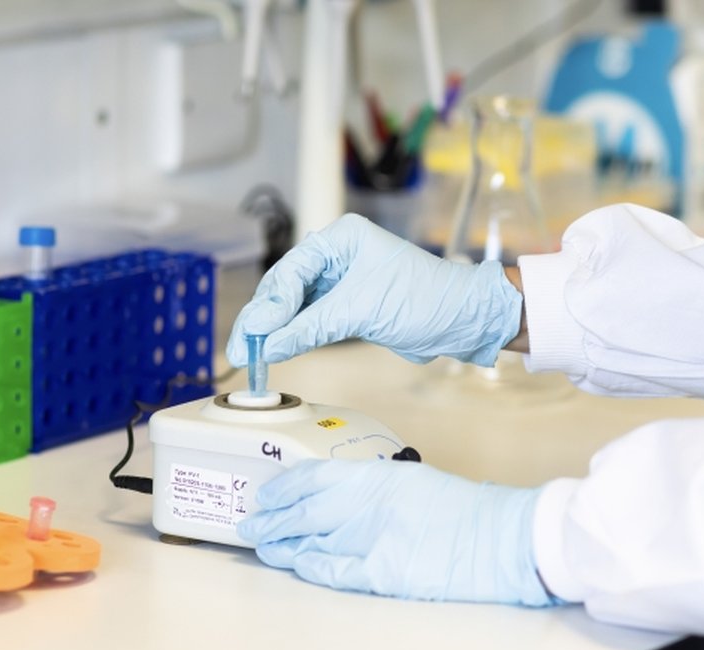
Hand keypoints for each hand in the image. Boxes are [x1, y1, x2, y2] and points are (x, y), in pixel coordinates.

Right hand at [226, 213, 522, 366]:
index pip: (290, 271)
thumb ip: (310, 327)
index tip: (255, 335)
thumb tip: (269, 345)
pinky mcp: (346, 307)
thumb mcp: (361, 310)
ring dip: (273, 332)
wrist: (462, 320)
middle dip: (262, 320)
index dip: (268, 306)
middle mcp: (336, 256)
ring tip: (249, 356)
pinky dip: (292, 337)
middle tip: (241, 350)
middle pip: (285, 288)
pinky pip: (309, 321)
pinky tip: (274, 351)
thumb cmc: (425, 299)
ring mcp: (340, 282)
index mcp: (340, 239)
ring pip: (293, 307)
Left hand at [237, 459, 556, 605]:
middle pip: (305, 510)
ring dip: (284, 544)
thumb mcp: (412, 483)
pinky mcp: (384, 572)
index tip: (266, 494)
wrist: (502, 538)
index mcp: (377, 475)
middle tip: (251, 525)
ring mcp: (374, 538)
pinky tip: (297, 564)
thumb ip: (372, 489)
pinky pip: (336, 570)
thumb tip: (335, 500)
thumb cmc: (464, 511)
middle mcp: (369, 503)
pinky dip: (312, 566)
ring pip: (312, 540)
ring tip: (264, 546)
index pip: (314, 476)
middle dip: (273, 519)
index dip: (284, 487)